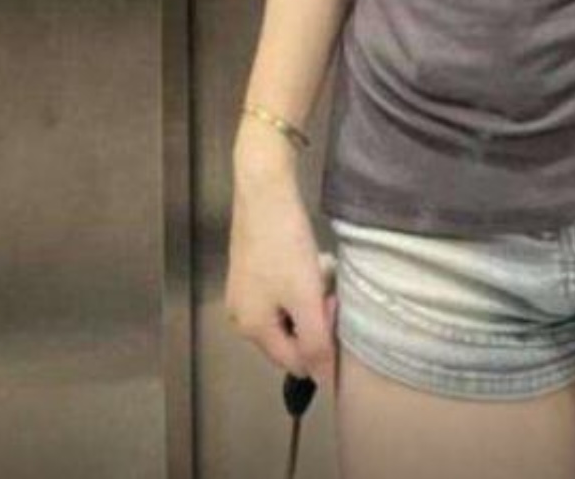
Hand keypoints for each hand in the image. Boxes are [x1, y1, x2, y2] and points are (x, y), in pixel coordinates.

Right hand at [225, 171, 338, 389]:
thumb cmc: (285, 245)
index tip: (334, 307)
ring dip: (309, 300)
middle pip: (290, 337)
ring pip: (288, 313)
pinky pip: (281, 293)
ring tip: (320, 272)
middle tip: (328, 290)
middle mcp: (240, 316)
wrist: (264, 190)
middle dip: (314, 319)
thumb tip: (326, 383)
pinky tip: (308, 261)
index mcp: (251, 328)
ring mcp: (243, 292)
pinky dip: (299, 285)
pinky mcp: (250, 270)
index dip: (321, 342)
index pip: (294, 362)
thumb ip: (316, 342)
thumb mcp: (305, 296)